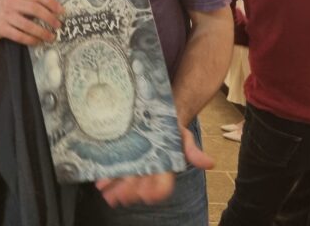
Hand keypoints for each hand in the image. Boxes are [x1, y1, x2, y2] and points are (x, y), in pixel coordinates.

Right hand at [0, 0, 63, 44]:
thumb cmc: (4, 8)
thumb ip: (29, 0)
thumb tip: (53, 9)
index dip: (51, 3)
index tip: (61, 11)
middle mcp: (10, 1)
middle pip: (35, 9)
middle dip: (50, 18)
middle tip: (58, 26)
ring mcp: (5, 15)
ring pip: (28, 25)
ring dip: (42, 32)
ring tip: (51, 37)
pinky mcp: (1, 28)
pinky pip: (20, 36)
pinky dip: (31, 40)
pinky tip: (37, 41)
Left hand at [94, 125, 213, 207]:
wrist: (155, 112)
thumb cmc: (170, 127)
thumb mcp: (182, 135)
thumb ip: (192, 149)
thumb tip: (210, 163)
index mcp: (165, 168)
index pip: (163, 185)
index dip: (155, 191)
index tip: (147, 196)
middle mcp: (149, 169)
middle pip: (139, 185)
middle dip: (129, 192)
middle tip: (119, 198)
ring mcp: (134, 164)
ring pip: (125, 180)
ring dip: (115, 189)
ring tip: (105, 193)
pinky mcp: (122, 157)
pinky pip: (114, 169)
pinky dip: (107, 177)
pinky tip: (99, 181)